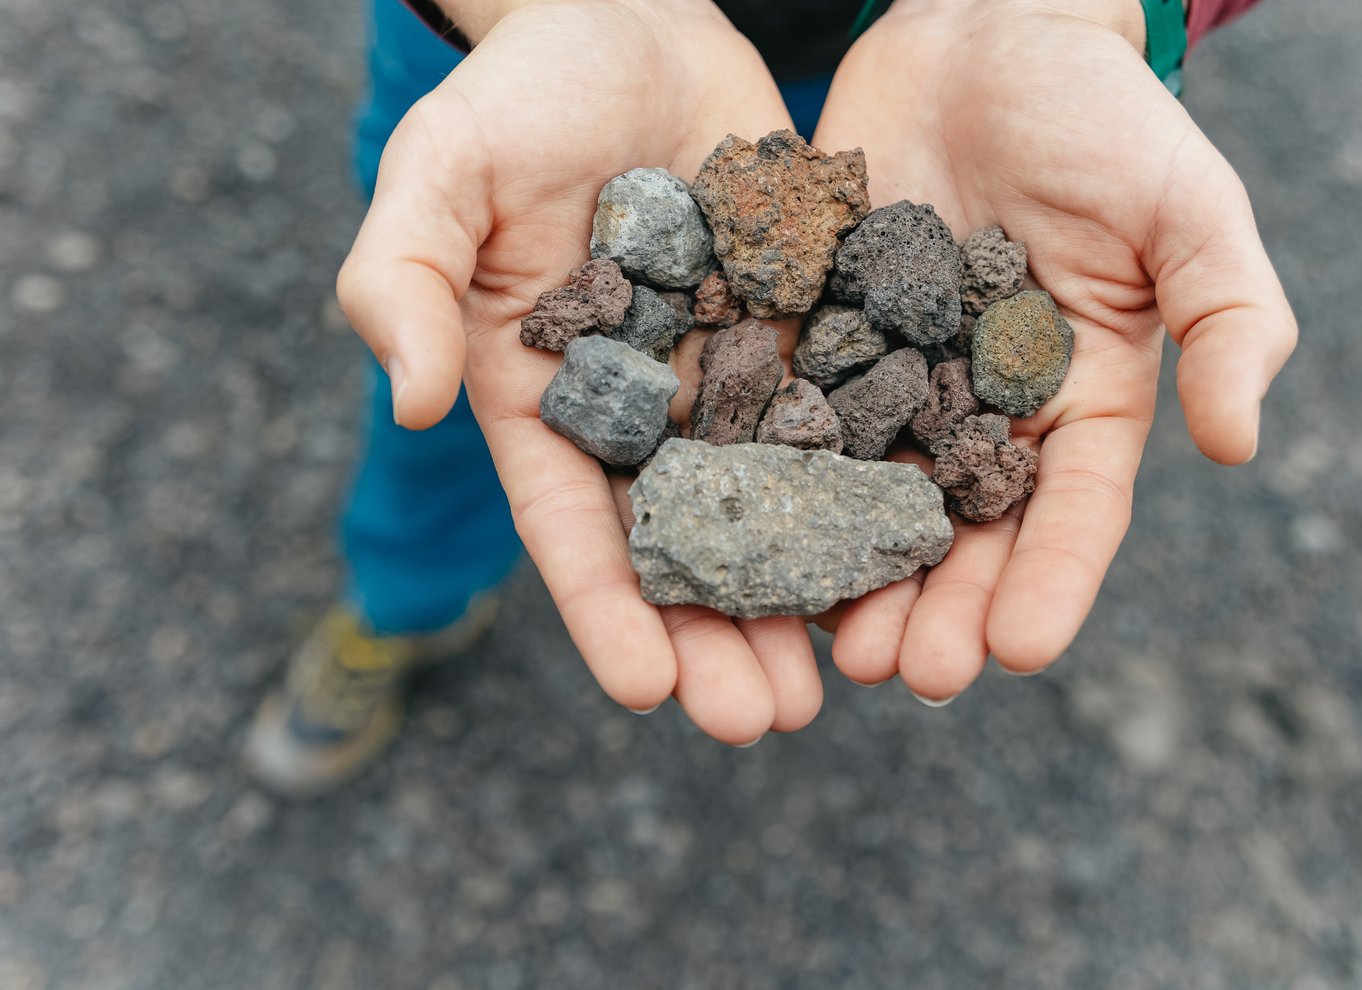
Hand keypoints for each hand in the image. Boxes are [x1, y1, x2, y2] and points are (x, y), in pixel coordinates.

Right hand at [337, 0, 822, 743]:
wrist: (625, 18)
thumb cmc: (520, 95)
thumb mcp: (440, 173)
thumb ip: (403, 278)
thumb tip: (418, 398)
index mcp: (547, 399)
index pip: (572, 524)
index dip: (606, 610)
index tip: (646, 693)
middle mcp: (644, 407)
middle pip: (683, 543)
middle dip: (720, 635)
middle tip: (766, 721)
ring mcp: (728, 373)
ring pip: (772, 504)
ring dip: (804, 592)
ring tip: (845, 675)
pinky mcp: (803, 328)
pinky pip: (843, 417)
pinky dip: (870, 488)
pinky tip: (910, 554)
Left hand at [812, 0, 1296, 699]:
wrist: (981, 38)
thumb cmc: (1098, 118)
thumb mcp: (1187, 209)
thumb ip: (1226, 317)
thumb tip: (1241, 444)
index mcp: (1075, 399)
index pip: (1069, 509)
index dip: (1050, 582)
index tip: (1019, 652)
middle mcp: (977, 410)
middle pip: (959, 529)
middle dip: (935, 605)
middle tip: (900, 672)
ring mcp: (889, 382)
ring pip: (868, 499)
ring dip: (850, 576)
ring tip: (828, 644)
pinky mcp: (814, 343)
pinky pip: (790, 420)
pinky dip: (774, 484)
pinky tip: (751, 542)